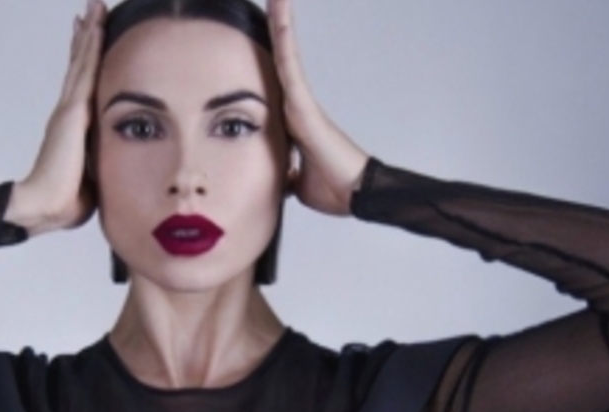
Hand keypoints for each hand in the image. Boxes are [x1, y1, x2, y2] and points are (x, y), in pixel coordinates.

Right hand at [6, 0, 105, 235]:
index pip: (80, 86)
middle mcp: (68, 112)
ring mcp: (68, 109)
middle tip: (90, 11)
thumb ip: (99, 164)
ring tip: (93, 7)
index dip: (83, 61)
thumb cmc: (66, 200)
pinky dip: (90, 46)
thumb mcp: (91, 177)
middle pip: (78, 66)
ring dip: (89, 33)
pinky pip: (85, 70)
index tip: (87, 39)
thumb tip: (112, 168)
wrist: (45, 206)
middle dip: (85, 37)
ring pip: (82, 61)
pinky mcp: (73, 111)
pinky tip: (95, 26)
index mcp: (72, 127)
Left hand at [268, 0, 370, 215]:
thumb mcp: (296, 183)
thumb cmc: (333, 188)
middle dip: (274, 30)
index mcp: (292, 123)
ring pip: (283, 53)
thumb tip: (276, 182)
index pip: (272, 85)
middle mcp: (296, 105)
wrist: (356, 195)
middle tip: (272, 0)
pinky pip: (288, 62)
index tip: (252, 41)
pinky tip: (277, 9)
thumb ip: (285, 174)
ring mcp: (300, 101)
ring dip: (279, 22)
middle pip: (279, 60)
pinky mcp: (302, 102)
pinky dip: (282, 36)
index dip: (264, 61)